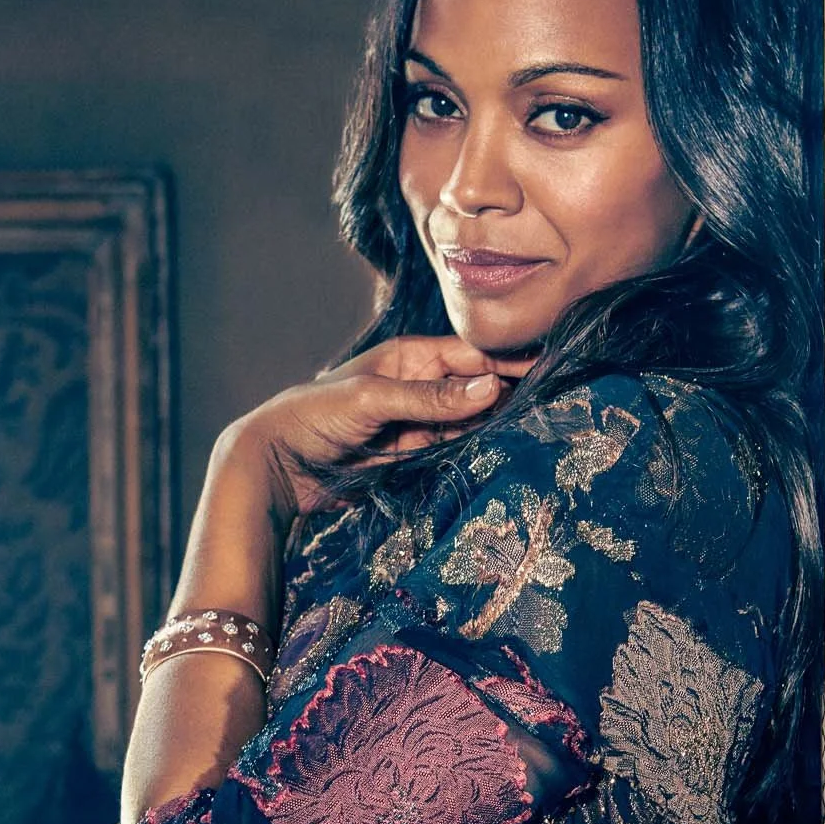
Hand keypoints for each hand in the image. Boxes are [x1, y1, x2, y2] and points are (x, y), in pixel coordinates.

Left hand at [228, 334, 538, 522]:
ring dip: (490, 429)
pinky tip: (496, 457)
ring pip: (464, 424)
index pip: (469, 357)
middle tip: (549, 409)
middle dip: (505, 399)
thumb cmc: (314, 416)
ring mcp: (413, 424)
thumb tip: (492, 389)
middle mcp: (415, 387)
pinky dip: (469, 454)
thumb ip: (432, 398)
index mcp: (407, 359)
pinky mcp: (408, 457)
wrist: (274, 465)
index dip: (506, 365)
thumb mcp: (373, 400)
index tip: (545, 374)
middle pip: (472, 391)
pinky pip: (448, 452)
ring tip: (531, 434)